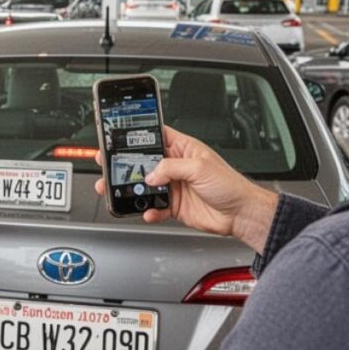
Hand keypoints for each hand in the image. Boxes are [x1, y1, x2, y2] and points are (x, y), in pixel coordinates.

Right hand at [95, 126, 278, 254]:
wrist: (240, 214)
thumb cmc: (230, 185)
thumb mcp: (199, 167)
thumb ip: (171, 168)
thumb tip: (151, 174)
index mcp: (183, 148)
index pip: (155, 136)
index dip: (137, 135)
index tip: (118, 136)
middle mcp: (176, 166)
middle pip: (143, 163)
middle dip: (125, 165)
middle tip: (107, 165)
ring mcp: (173, 186)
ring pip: (144, 187)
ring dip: (131, 191)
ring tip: (116, 192)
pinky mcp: (174, 206)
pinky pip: (154, 207)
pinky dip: (148, 211)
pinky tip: (148, 211)